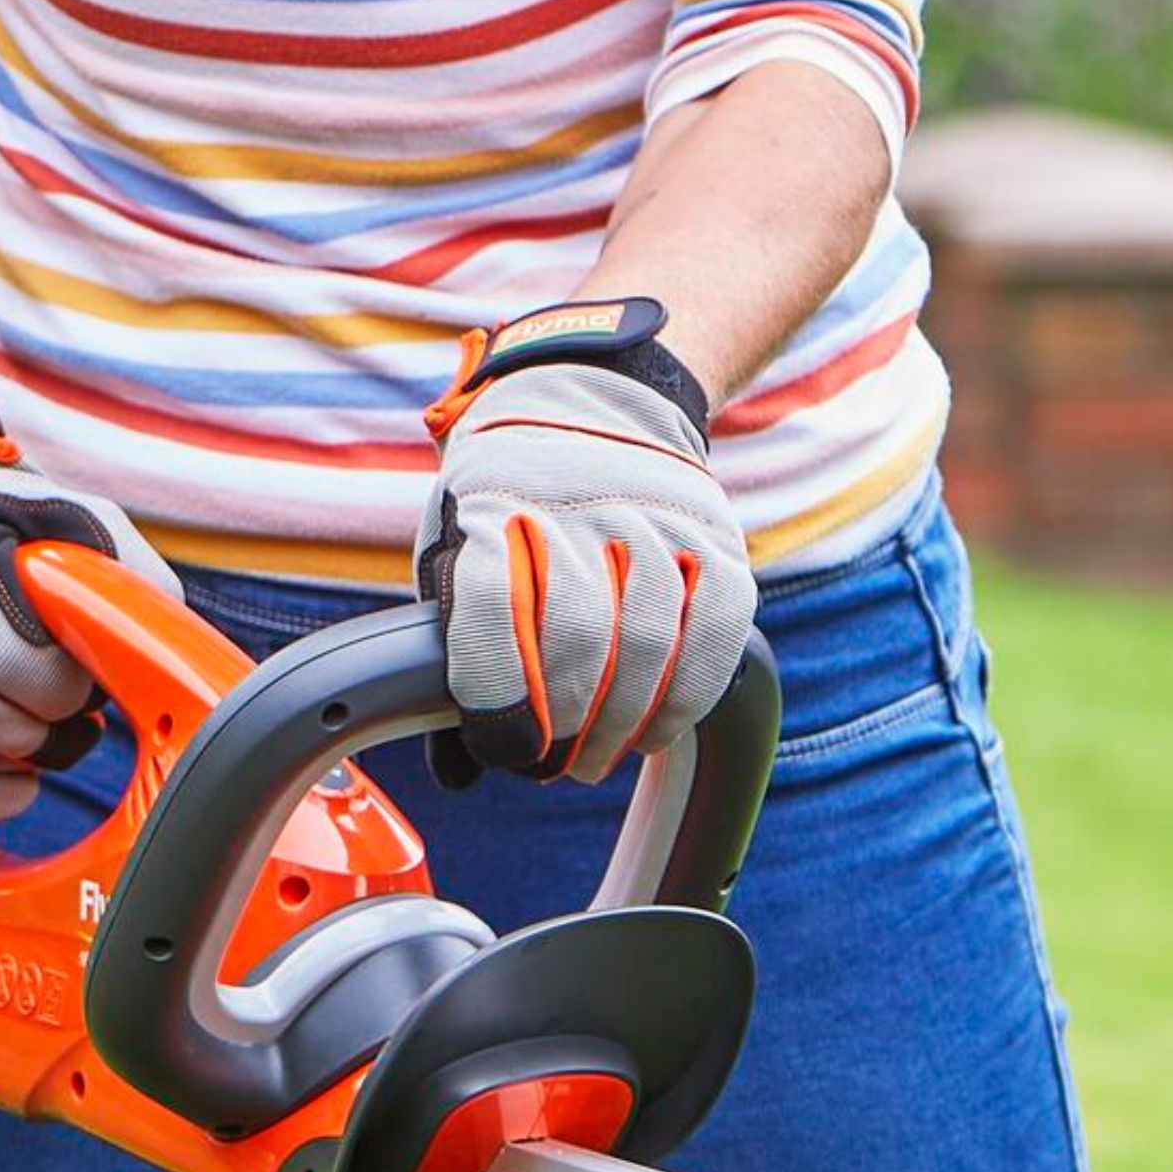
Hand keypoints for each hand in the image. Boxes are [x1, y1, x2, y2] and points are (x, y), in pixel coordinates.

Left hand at [416, 339, 758, 787]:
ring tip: (595, 758)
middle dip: (564, 723)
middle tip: (552, 763)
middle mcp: (579, 503)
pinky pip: (714, 631)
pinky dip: (684, 697)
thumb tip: (462, 773)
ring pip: (650, 641)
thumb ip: (460, 650)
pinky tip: (653, 731)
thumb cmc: (506, 501)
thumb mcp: (458, 548)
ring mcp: (655, 515)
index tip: (509, 748)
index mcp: (496, 502)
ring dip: (623, 724)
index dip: (501, 697)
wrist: (591, 399)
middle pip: (578, 635)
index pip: (497, 608)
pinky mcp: (714, 536)